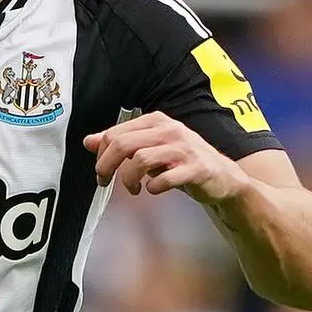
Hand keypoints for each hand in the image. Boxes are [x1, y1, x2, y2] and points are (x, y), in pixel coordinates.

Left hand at [84, 113, 246, 202]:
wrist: (222, 178)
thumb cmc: (182, 162)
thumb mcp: (150, 148)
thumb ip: (122, 144)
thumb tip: (88, 141)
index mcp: (156, 122)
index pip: (115, 133)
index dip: (101, 154)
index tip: (101, 172)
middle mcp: (170, 130)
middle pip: (123, 144)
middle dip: (106, 166)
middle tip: (104, 182)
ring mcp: (184, 149)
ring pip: (140, 159)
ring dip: (129, 179)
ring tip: (134, 189)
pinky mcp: (195, 169)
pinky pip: (164, 179)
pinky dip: (153, 187)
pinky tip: (154, 189)